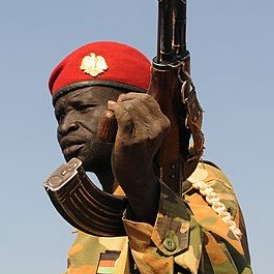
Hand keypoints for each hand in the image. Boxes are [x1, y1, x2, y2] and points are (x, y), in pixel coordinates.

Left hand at [103, 93, 169, 222]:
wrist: (135, 176)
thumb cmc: (136, 153)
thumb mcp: (146, 132)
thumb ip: (141, 116)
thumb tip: (121, 97)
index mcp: (164, 124)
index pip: (148, 99)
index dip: (132, 96)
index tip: (122, 101)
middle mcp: (158, 128)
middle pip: (137, 102)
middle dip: (123, 101)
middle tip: (114, 107)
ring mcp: (146, 134)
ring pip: (129, 107)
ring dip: (116, 107)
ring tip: (111, 114)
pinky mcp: (131, 140)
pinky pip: (121, 116)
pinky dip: (113, 111)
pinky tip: (109, 113)